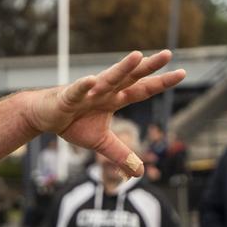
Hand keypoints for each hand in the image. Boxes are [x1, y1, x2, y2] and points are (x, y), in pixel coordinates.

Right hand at [27, 50, 184, 176]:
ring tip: (136, 56)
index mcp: (114, 100)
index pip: (141, 90)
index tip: (182, 73)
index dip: (160, 83)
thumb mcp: (100, 143)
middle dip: (148, 67)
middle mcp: (104, 92)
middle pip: (130, 78)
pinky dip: (84, 86)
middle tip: (168, 54)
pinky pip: (77, 91)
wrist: (44, 116)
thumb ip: (121, 155)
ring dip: (121, 69)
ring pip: (107, 79)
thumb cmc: (73, 123)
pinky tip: (92, 80)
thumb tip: (139, 173)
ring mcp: (87, 93)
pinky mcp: (67, 98)